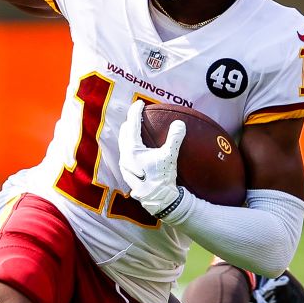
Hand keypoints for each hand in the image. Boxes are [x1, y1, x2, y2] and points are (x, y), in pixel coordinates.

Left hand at [118, 101, 186, 216]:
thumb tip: (179, 123)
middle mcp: (125, 156)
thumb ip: (174, 138)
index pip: (132, 125)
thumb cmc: (162, 177)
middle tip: (138, 114)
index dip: (135, 112)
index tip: (140, 103)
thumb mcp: (170, 156)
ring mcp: (125, 165)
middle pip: (124, 133)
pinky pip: (126, 153)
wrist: (159, 199)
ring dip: (129, 134)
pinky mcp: (128, 173)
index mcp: (132, 149)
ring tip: (137, 129)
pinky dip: (131, 145)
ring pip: (124, 144)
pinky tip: (139, 149)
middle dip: (130, 122)